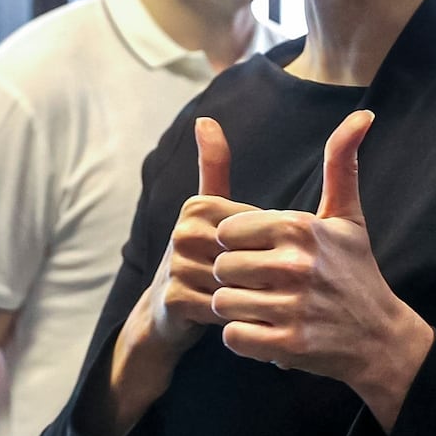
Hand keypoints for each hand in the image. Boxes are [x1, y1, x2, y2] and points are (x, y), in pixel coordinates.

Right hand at [146, 117, 260, 353]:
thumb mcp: (210, 210)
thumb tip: (205, 118)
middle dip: (263, 273)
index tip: (260, 259)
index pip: (259, 224)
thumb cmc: (200, 257)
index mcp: (199, 205)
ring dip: (254, 295)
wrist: (166, 316)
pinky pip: (226, 305)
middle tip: (263, 286)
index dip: (269, 246)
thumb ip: (212, 165)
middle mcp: (184, 231)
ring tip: (252, 301)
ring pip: (241, 280)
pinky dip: (240, 315)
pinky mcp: (176, 298)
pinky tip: (241, 317)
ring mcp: (177, 265)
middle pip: (251, 251)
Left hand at [210, 110, 434, 428]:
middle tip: (262, 285)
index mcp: (300, 227)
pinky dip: (244, 338)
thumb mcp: (349, 217)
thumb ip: (342, 164)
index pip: (228, 230)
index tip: (265, 256)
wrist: (380, 337)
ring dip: (237, 309)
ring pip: (223, 302)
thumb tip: (362, 115)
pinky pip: (232, 336)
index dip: (240, 246)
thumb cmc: (356, 272)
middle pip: (222, 266)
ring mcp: (292, 306)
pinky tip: (267, 330)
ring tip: (264, 308)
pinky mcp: (288, 343)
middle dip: (235, 279)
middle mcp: (295, 263)